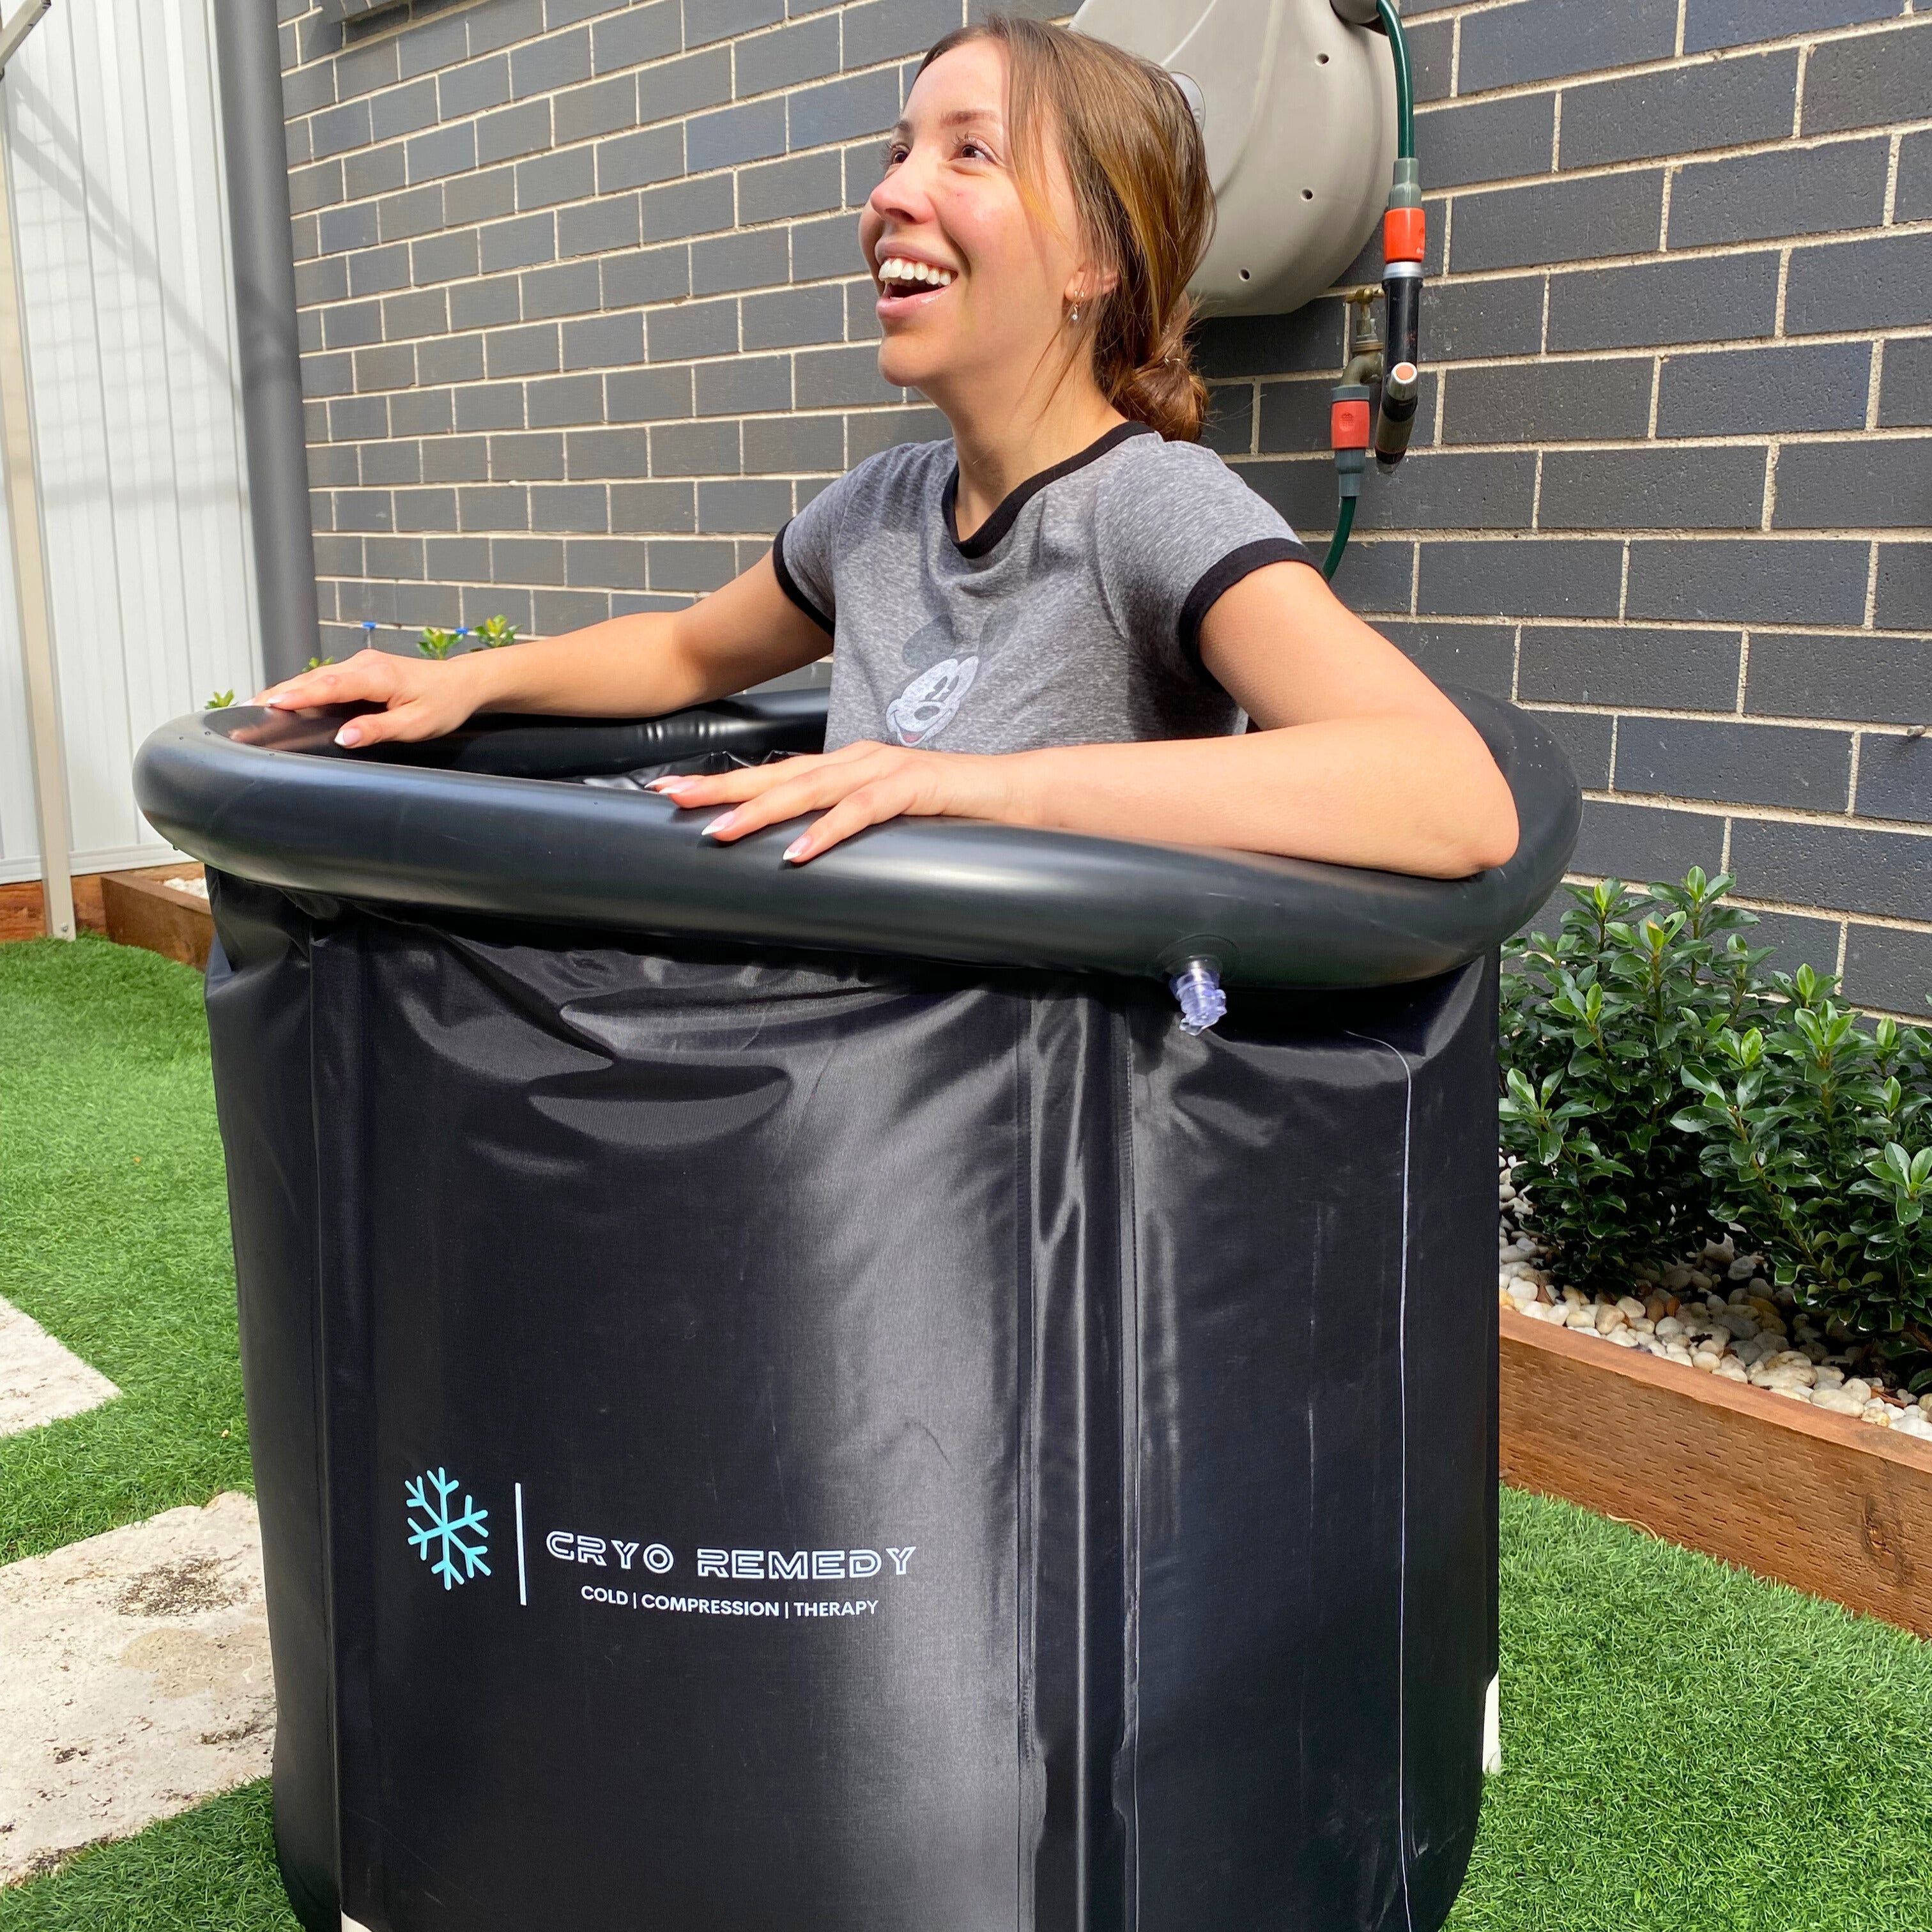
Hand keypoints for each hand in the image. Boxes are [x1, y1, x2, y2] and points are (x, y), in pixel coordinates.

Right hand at [250, 648, 484, 747]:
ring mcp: (360, 664)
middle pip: (314, 679)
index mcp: (377, 676)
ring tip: (255, 705)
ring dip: (288, 689)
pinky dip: (304, 688)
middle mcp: (364, 664)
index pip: (329, 686)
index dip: (298, 696)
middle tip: (246, 709)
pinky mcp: (361, 670)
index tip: (269, 704)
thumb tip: (345, 737)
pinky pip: (326, 678)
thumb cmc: (443, 704)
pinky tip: (286, 699)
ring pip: (317, 677)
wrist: (462, 683)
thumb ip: (379, 729)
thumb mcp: (416, 724)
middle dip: (280, 693)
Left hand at [648, 739, 1031, 862]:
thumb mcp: (888, 826)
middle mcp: (859, 760)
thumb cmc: (954, 817)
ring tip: (719, 832)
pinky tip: (800, 851)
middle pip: (779, 775)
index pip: (776, 775)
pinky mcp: (917, 787)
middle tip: (671, 800)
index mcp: (848, 767)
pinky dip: (829, 830)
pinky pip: (864, 811)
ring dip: (762, 810)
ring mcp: (887, 770)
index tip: (671, 793)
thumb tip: (801, 863)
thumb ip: (849, 833)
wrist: (1023, 797)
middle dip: (722, 788)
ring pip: (812, 789)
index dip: (724, 784)